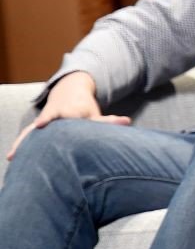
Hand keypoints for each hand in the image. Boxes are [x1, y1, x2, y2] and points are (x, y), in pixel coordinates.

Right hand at [6, 71, 129, 160]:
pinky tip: (13, 157)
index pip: (64, 118)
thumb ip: (108, 121)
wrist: (68, 91)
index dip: (56, 121)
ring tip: (13, 157)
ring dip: (23, 143)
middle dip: (37, 137)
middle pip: (45, 126)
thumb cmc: (84, 108)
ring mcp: (44, 119)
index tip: (43, 124)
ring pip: (31, 131)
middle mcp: (54, 115)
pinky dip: (21, 144)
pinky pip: (27, 134)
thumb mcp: (95, 113)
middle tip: (24, 151)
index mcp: (69, 111)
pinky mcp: (37, 125)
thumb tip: (127, 121)